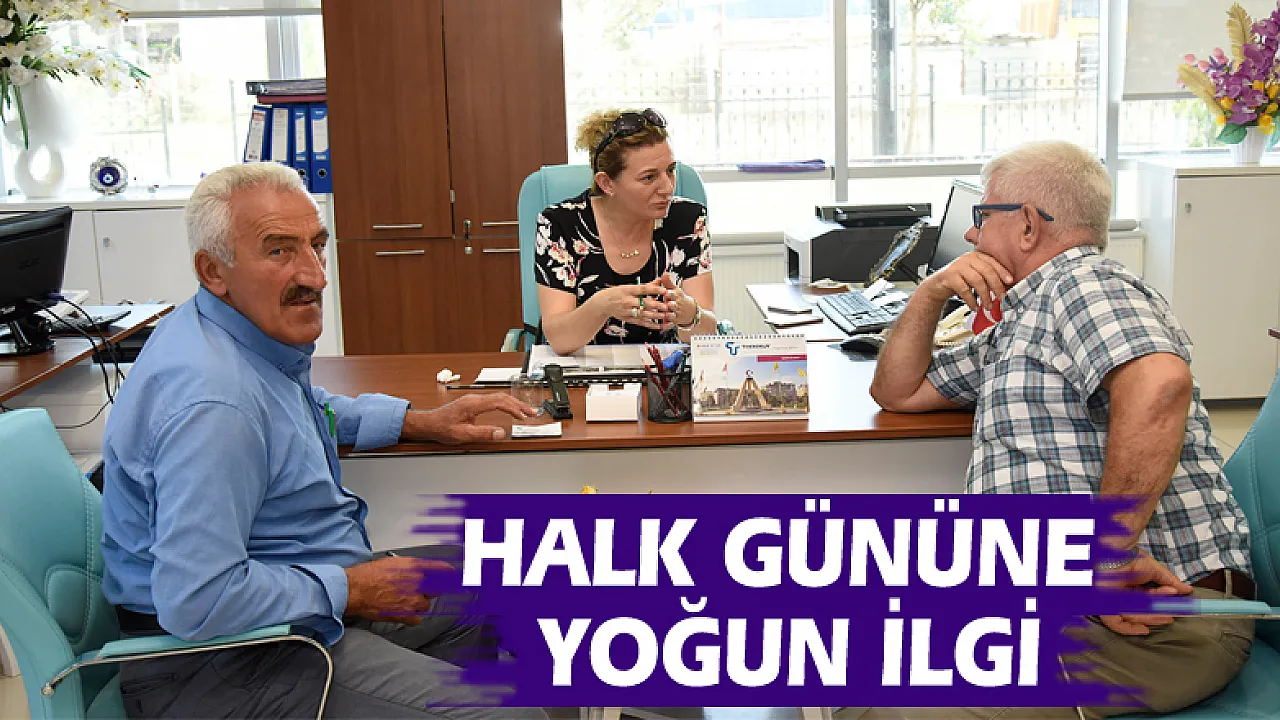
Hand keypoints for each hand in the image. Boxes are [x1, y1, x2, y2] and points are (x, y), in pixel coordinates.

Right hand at [344, 556, 450, 625]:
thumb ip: (409, 567)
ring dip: (418, 603)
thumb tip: (418, 571)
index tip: (452, 575)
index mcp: (414, 567)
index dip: (447, 572)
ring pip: (425, 604)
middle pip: (435, 589)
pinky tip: (404, 612)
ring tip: (403, 601)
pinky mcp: (405, 614)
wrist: (355, 589)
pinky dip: (412, 617)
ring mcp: (412, 599)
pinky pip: (417, 618)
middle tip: (418, 590)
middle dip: (429, 590)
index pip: (440, 569)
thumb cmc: (368, 575)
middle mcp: (417, 582)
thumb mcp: (391, 562)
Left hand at [405, 394, 536, 443]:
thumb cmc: (442, 428)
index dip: (513, 408)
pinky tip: (510, 409)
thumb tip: (500, 432)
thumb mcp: (462, 434)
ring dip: (513, 404)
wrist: (429, 423)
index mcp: (473, 404)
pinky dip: (505, 404)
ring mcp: (473, 400)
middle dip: (518, 404)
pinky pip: (493, 400)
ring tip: (525, 411)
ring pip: (498, 397)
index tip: (523, 416)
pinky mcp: (473, 403)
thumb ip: (482, 433)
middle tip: (532, 412)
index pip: (499, 402)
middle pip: (501, 397)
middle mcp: (474, 399)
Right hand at [589, 282, 675, 330]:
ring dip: (655, 316)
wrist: (603, 303)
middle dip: (656, 305)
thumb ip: (646, 286)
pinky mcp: (628, 319)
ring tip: (665, 316)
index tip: (664, 290)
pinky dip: (650, 325)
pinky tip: (659, 325)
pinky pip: (641, 323)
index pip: (642, 289)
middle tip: (667, 306)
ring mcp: (627, 311)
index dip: (654, 290)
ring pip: (643, 314)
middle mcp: (627, 301)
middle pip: (643, 303)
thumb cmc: (617, 293)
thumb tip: (659, 280)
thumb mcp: (629, 286)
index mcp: (628, 290)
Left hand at [659, 274, 696, 326]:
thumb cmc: (680, 299)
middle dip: (668, 305)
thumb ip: (668, 282)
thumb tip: (664, 273)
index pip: (673, 294)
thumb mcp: (675, 289)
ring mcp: (676, 313)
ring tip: (662, 314)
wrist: (691, 312)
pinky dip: (666, 324)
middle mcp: (676, 305)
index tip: (665, 292)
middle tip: (663, 304)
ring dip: (667, 314)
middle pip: (672, 305)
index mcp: (677, 296)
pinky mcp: (674, 321)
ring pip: (671, 314)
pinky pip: (670, 323)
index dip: (669, 293)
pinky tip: (661, 324)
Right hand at [921, 251, 1013, 311]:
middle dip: (996, 286)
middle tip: (1001, 298)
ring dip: (985, 296)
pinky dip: (972, 300)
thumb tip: (1003, 289)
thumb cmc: (959, 280)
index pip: (992, 262)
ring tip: (988, 306)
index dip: (1002, 272)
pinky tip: (975, 307)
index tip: (1010, 282)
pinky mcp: (949, 276)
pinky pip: (964, 290)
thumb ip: (987, 278)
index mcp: (976, 256)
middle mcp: (967, 259)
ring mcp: (958, 266)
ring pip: (977, 281)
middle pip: (986, 271)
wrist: (938, 285)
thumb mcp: (974, 275)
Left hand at [1096, 551, 1193, 635]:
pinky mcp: (1104, 605)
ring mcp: (1111, 600)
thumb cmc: (1132, 557)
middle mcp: (1119, 593)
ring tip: (1166, 617)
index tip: (1173, 610)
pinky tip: (1145, 629)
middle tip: (1170, 617)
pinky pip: (1115, 623)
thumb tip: (1188, 590)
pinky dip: (1130, 629)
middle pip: (1137, 610)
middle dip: (1155, 616)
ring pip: (1131, 616)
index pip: (1144, 600)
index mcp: (1128, 585)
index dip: (1158, 605)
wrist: (1118, 553)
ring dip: (1150, 619)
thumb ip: (1170, 581)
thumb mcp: (1155, 571)